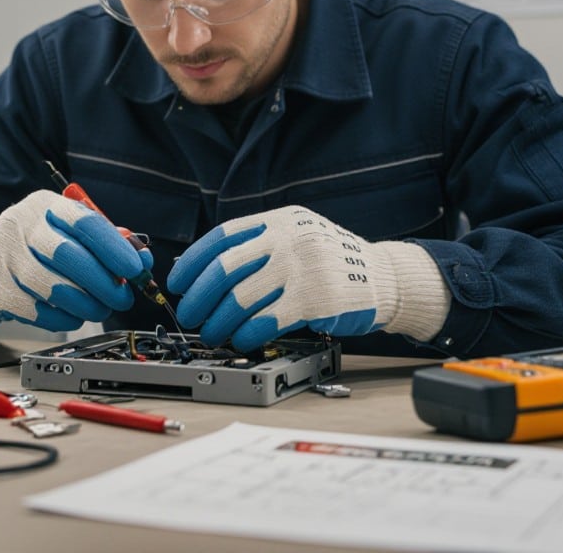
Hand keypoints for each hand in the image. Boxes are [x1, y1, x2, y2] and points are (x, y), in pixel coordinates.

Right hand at [0, 190, 147, 330]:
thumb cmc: (42, 243)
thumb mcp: (72, 230)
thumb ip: (108, 241)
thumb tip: (143, 261)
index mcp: (44, 205)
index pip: (84, 222)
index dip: (115, 248)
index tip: (136, 269)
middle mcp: (19, 226)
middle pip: (68, 256)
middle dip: (104, 283)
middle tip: (123, 297)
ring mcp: (2, 258)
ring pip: (54, 290)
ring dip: (87, 306)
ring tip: (99, 308)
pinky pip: (38, 313)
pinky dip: (64, 319)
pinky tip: (72, 315)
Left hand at [168, 206, 447, 351]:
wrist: (385, 276)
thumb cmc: (333, 260)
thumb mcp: (298, 235)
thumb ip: (260, 244)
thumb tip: (203, 268)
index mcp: (279, 221)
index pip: (223, 237)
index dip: (193, 261)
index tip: (176, 282)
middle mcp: (288, 239)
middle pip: (225, 268)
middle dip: (198, 297)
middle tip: (190, 316)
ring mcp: (301, 268)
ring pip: (240, 298)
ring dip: (218, 322)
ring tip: (212, 334)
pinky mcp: (314, 300)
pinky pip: (265, 321)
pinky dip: (245, 335)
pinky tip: (240, 341)